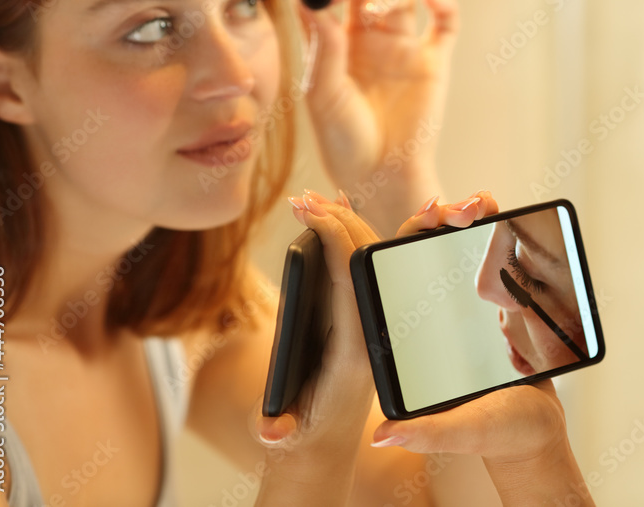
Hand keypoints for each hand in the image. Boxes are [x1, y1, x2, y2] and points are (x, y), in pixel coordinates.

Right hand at [252, 191, 377, 488]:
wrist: (325, 443)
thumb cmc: (302, 433)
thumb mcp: (289, 434)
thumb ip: (278, 429)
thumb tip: (271, 430)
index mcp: (358, 348)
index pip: (353, 280)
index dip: (335, 240)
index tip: (311, 212)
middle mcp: (373, 327)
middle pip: (365, 258)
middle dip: (338, 222)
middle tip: (303, 199)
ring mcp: (371, 317)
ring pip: (371, 258)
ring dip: (346, 223)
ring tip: (315, 199)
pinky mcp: (363, 314)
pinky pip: (365, 266)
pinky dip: (352, 236)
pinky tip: (339, 210)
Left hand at [291, 0, 458, 234]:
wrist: (381, 174)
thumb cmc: (344, 141)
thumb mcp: (323, 94)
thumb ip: (322, 48)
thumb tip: (311, 2)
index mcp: (336, 43)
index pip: (326, 0)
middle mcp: (369, 39)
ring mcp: (403, 47)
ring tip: (371, 13)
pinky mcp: (434, 61)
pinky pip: (446, 23)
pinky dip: (444, 4)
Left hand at [373, 193, 594, 504]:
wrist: (535, 433)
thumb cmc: (500, 434)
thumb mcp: (466, 431)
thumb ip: (429, 433)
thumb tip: (382, 435)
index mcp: (407, 340)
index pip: (382, 275)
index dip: (389, 237)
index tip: (422, 214)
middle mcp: (424, 316)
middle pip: (414, 249)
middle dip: (432, 217)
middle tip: (460, 207)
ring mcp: (453, 304)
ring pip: (445, 244)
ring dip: (458, 214)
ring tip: (480, 204)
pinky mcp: (483, 300)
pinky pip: (477, 252)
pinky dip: (481, 227)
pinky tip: (489, 212)